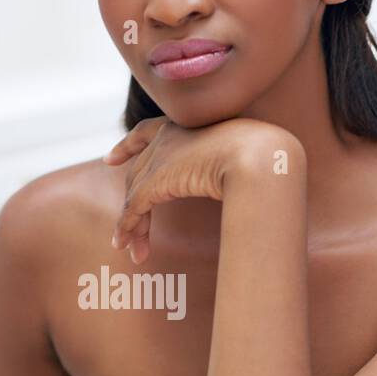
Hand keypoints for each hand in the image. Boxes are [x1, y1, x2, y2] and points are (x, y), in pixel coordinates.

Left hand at [102, 116, 298, 262]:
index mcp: (186, 124)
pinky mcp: (155, 180)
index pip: (146, 131)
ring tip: (132, 252)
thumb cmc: (265, 156)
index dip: (127, 146)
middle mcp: (167, 136)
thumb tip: (241, 185)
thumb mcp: (242, 159)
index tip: (111, 159)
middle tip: (127, 235)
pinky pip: (134, 208)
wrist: (259, 154)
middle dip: (132, 205)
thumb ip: (229, 168)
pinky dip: (129, 228)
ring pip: (135, 194)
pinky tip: (128, 246)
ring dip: (133, 226)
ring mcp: (160, 157)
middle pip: (139, 174)